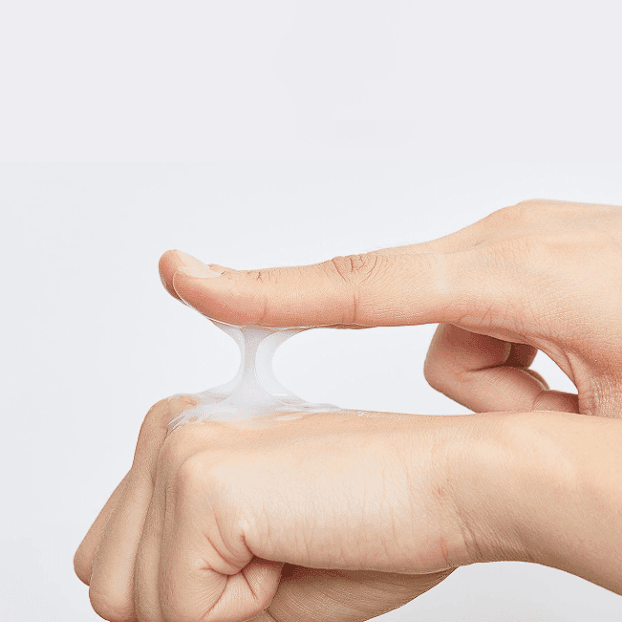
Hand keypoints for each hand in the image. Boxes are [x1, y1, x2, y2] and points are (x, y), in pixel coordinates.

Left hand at [74, 396, 462, 621]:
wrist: (448, 482)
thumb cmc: (372, 514)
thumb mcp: (249, 556)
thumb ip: (177, 568)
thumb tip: (132, 605)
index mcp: (184, 434)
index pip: (112, 550)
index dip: (179, 587)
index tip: (251, 562)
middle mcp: (173, 427)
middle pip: (105, 577)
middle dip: (184, 598)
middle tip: (270, 555)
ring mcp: (181, 448)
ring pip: (126, 599)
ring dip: (212, 603)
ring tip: (283, 544)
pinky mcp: (203, 482)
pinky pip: (178, 607)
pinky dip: (244, 608)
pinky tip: (293, 546)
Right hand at [159, 199, 621, 417]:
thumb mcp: (616, 460)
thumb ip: (517, 439)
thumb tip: (450, 421)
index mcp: (533, 270)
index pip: (361, 285)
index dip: (262, 292)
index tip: (187, 278)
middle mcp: (525, 244)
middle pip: (423, 329)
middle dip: (482, 401)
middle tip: (567, 422)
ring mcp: (537, 252)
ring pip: (464, 342)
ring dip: (516, 395)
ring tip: (598, 408)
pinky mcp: (547, 266)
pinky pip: (495, 328)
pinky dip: (532, 374)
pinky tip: (599, 386)